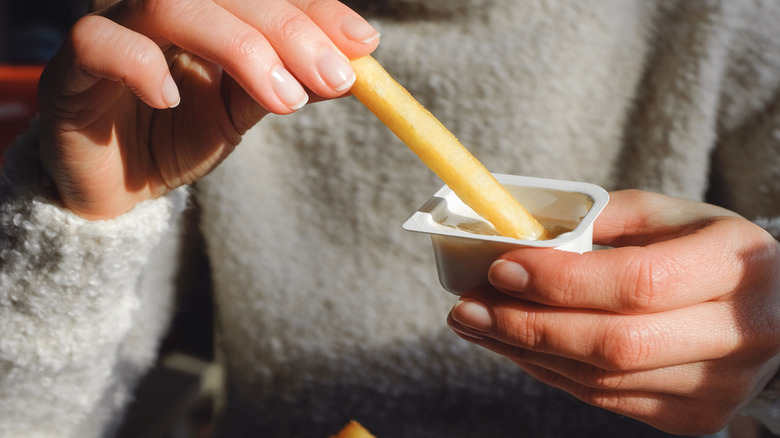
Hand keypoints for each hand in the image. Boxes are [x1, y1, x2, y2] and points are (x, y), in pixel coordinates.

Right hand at [37, 0, 379, 219]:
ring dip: (237, 47)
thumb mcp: (245, 110)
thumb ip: (287, 82)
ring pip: (169, 5)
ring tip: (284, 101)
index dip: (315, 9)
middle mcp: (159, 7)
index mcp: (205, 9)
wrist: (120, 186)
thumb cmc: (179, 135)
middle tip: (334, 78)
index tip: (364, 42)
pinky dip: (143, 66)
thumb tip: (352, 66)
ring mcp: (112, 26)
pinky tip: (174, 100)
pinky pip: (101, 43)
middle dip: (289, 31)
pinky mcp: (73, 65)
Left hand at [447, 189, 779, 434]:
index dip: (562, 281)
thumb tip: (528, 237)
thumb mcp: (670, 214)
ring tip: (476, 324)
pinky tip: (514, 346)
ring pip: (601, 380)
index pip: (638, 282)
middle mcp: (737, 333)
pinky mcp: (693, 417)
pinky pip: (603, 399)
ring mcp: (716, 385)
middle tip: (467, 308)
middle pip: (616, 343)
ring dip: (525, 352)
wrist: (771, 312)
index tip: (501, 268)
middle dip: (527, 326)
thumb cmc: (706, 251)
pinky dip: (549, 372)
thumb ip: (606, 217)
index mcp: (734, 265)